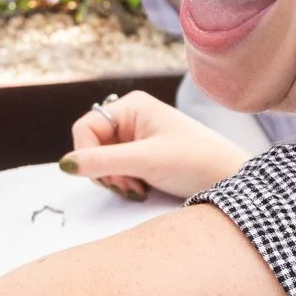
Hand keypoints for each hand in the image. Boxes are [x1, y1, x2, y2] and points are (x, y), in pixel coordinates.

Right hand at [62, 90, 250, 202]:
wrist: (230, 180)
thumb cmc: (196, 162)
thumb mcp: (146, 161)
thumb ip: (103, 161)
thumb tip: (65, 165)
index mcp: (131, 106)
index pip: (86, 128)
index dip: (88, 155)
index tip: (110, 178)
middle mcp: (131, 117)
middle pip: (91, 145)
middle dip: (104, 170)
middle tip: (128, 185)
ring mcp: (136, 137)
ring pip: (101, 160)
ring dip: (114, 179)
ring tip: (138, 188)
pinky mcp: (142, 156)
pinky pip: (115, 169)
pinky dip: (123, 183)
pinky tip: (141, 188)